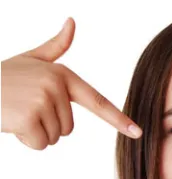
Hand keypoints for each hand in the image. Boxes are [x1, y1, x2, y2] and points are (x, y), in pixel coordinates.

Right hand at [1, 17, 141, 149]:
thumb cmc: (3, 76)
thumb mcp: (31, 59)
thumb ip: (56, 47)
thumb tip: (72, 22)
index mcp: (63, 75)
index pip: (97, 101)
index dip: (119, 119)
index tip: (137, 132)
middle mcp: (57, 86)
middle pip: (68, 128)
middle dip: (46, 125)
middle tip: (24, 107)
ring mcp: (43, 100)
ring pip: (54, 137)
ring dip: (34, 132)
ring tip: (17, 112)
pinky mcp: (29, 117)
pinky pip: (39, 143)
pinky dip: (25, 140)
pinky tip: (11, 123)